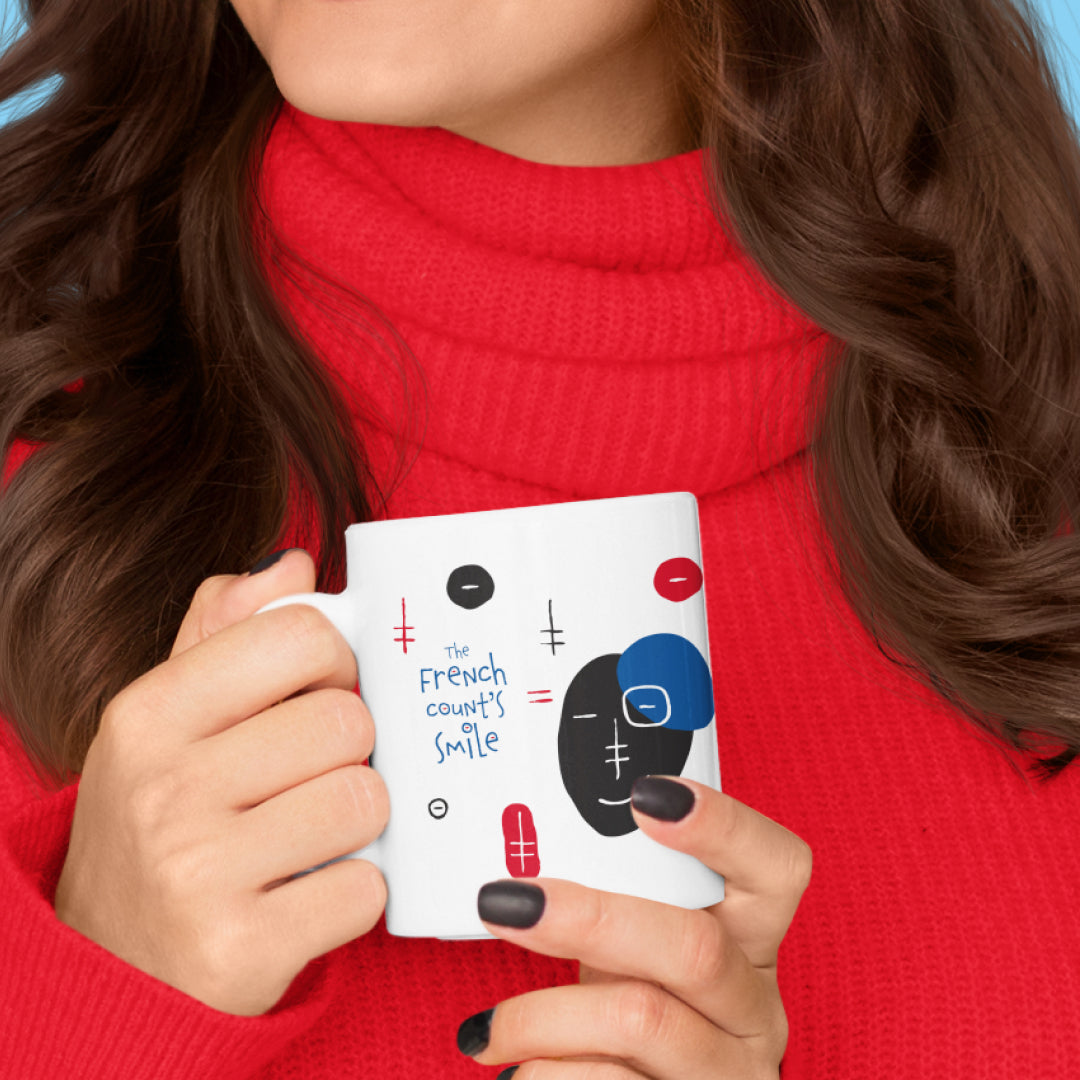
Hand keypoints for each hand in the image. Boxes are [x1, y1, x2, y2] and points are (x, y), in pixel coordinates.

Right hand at [54, 549, 388, 1015]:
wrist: (113, 969)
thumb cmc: (160, 827)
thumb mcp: (166, 723)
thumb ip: (225, 634)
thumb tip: (290, 565)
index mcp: (148, 714)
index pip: (301, 636)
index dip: (335, 664)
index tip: (321, 692)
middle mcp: (164, 788)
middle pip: (346, 721)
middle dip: (348, 752)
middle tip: (309, 780)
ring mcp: (197, 873)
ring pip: (365, 800)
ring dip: (356, 824)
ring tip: (307, 838)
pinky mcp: (241, 948)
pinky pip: (365, 888)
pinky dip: (353, 893)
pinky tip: (305, 895)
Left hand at [457, 775, 810, 1078]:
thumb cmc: (637, 1005)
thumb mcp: (640, 947)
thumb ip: (615, 898)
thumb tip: (518, 849)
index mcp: (752, 938)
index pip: (778, 867)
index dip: (723, 826)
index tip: (645, 793)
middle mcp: (755, 1007)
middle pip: (695, 947)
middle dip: (589, 918)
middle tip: (505, 901)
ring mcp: (728, 1070)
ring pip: (641, 1019)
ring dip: (544, 1014)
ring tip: (489, 1028)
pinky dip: (546, 1074)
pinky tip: (517, 1071)